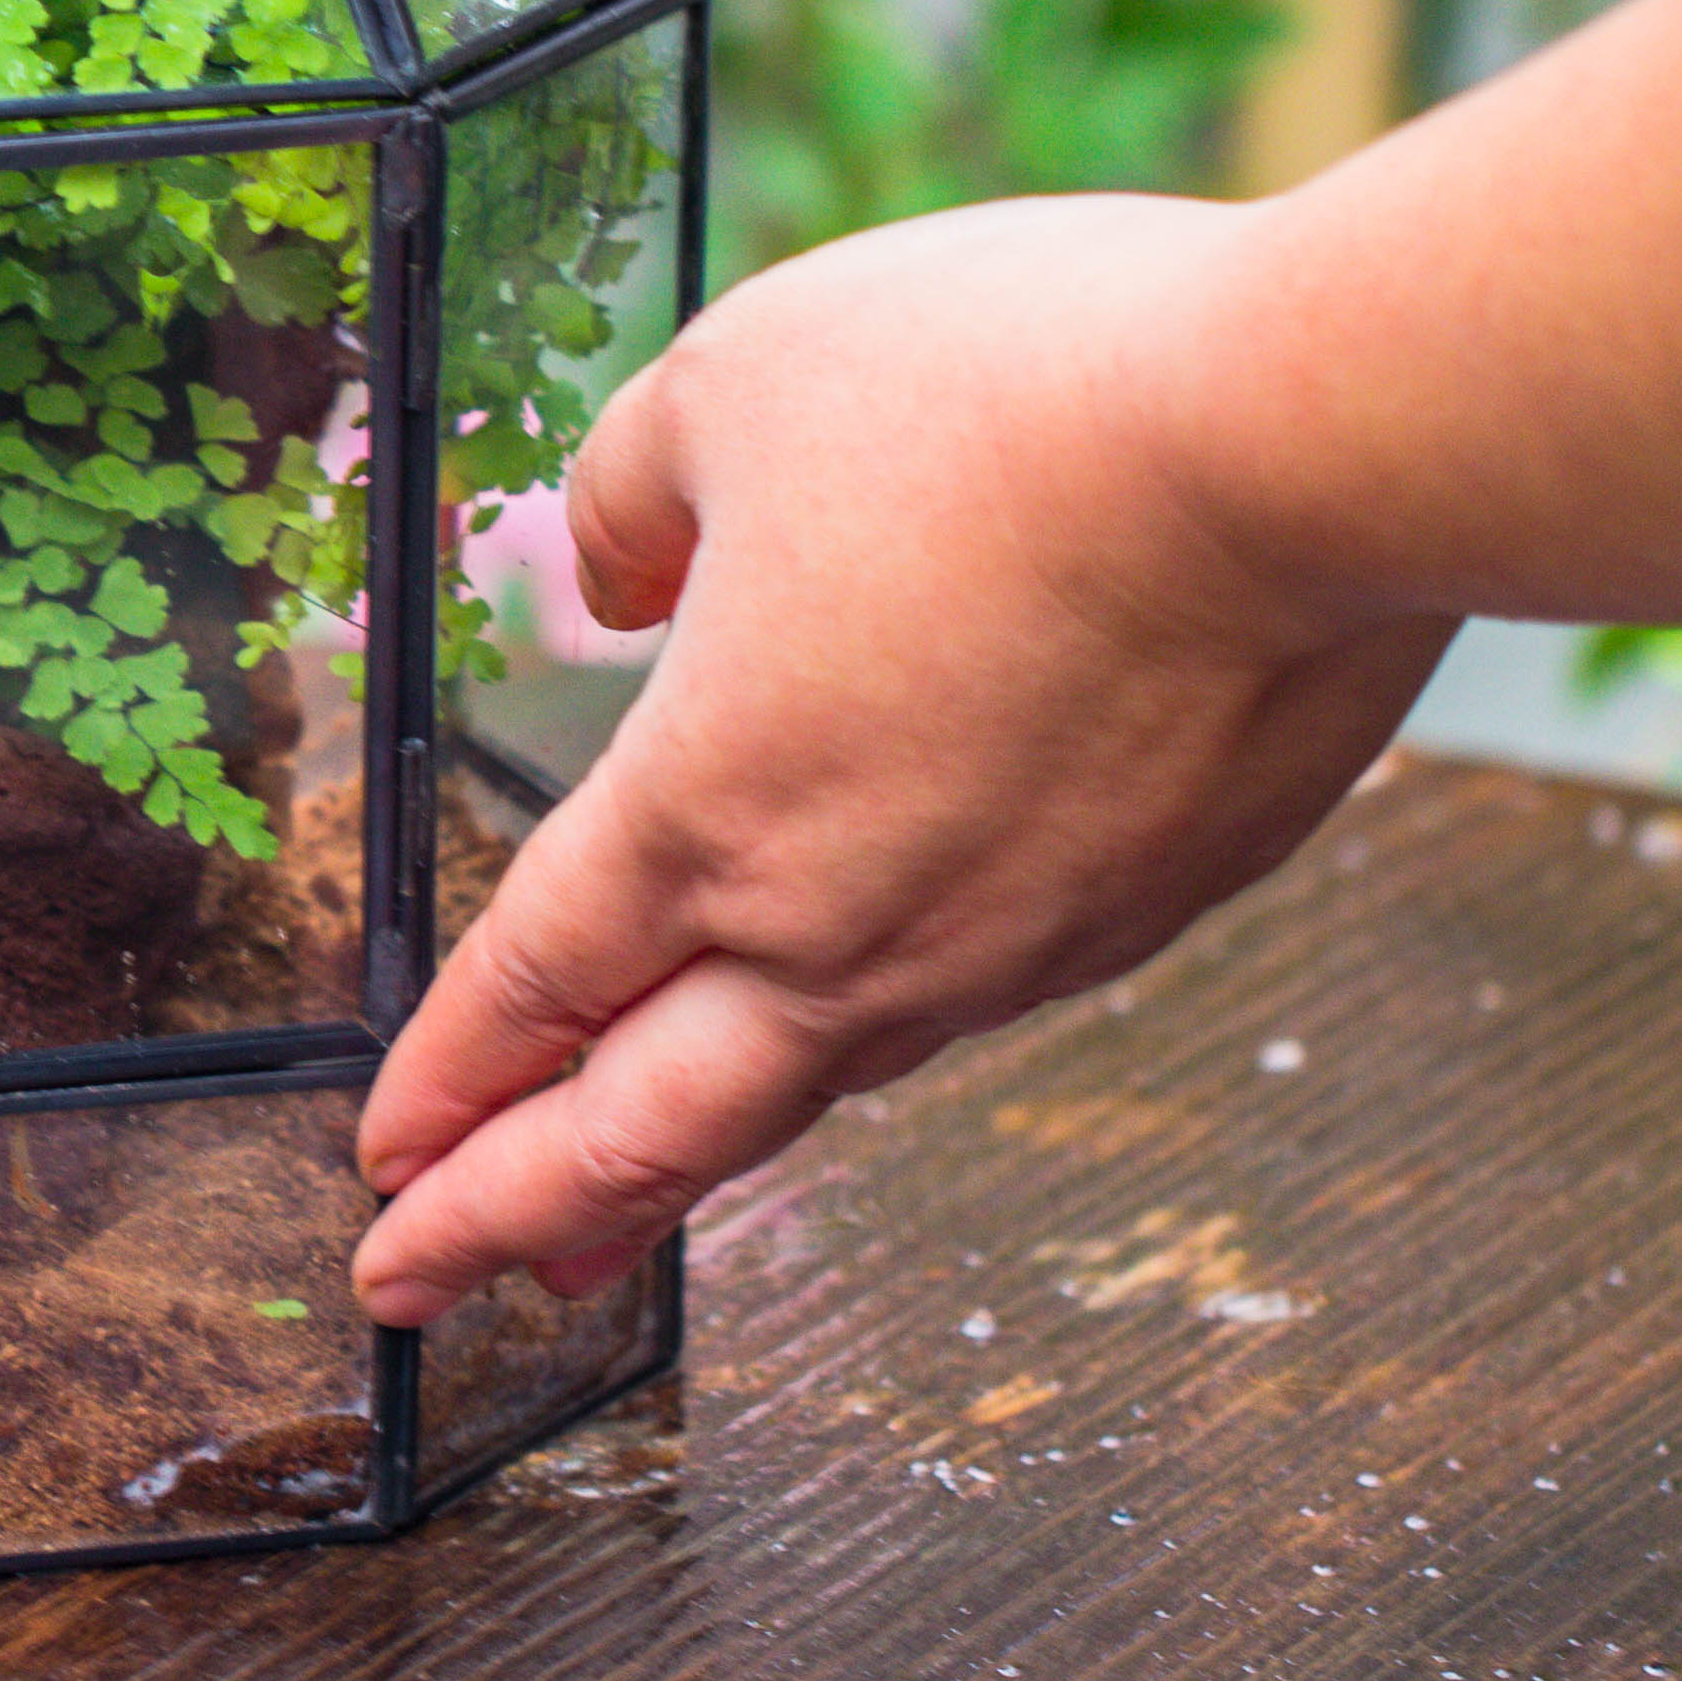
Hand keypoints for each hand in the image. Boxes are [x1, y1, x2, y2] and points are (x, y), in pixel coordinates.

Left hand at [347, 194, 1452, 1325]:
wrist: (1301, 447)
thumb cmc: (1005, 398)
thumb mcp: (729, 387)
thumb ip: (631, 502)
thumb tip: (611, 587)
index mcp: (706, 809)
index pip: (532, 988)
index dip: (445, 1085)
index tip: (380, 1163)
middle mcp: (842, 923)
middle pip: (641, 1129)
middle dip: (508, 1224)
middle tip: (418, 1292)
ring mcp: (1002, 941)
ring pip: (805, 1093)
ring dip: (685, 1165)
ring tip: (615, 1210)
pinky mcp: (1137, 909)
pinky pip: (960, 1005)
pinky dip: (862, 1046)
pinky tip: (854, 1020)